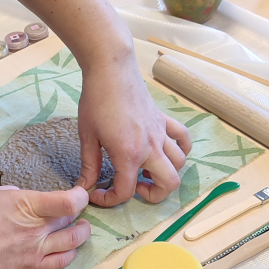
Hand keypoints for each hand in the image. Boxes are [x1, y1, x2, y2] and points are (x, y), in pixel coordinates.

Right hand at [0, 184, 90, 268]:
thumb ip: (12, 193)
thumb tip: (22, 197)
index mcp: (27, 206)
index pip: (69, 202)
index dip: (80, 196)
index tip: (78, 194)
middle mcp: (37, 229)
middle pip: (72, 219)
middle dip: (77, 212)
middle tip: (73, 210)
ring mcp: (37, 251)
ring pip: (74, 242)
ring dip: (81, 232)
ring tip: (80, 228)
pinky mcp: (33, 268)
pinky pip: (62, 262)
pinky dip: (70, 253)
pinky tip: (67, 247)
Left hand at [77, 51, 191, 206]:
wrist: (111, 69)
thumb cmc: (96, 100)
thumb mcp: (87, 136)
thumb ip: (89, 165)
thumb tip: (84, 186)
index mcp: (128, 154)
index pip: (126, 192)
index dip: (110, 200)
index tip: (98, 193)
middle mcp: (150, 147)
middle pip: (168, 184)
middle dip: (153, 195)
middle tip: (134, 188)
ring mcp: (161, 133)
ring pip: (180, 164)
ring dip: (166, 174)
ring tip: (147, 170)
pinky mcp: (164, 120)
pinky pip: (183, 139)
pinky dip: (180, 149)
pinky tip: (165, 151)